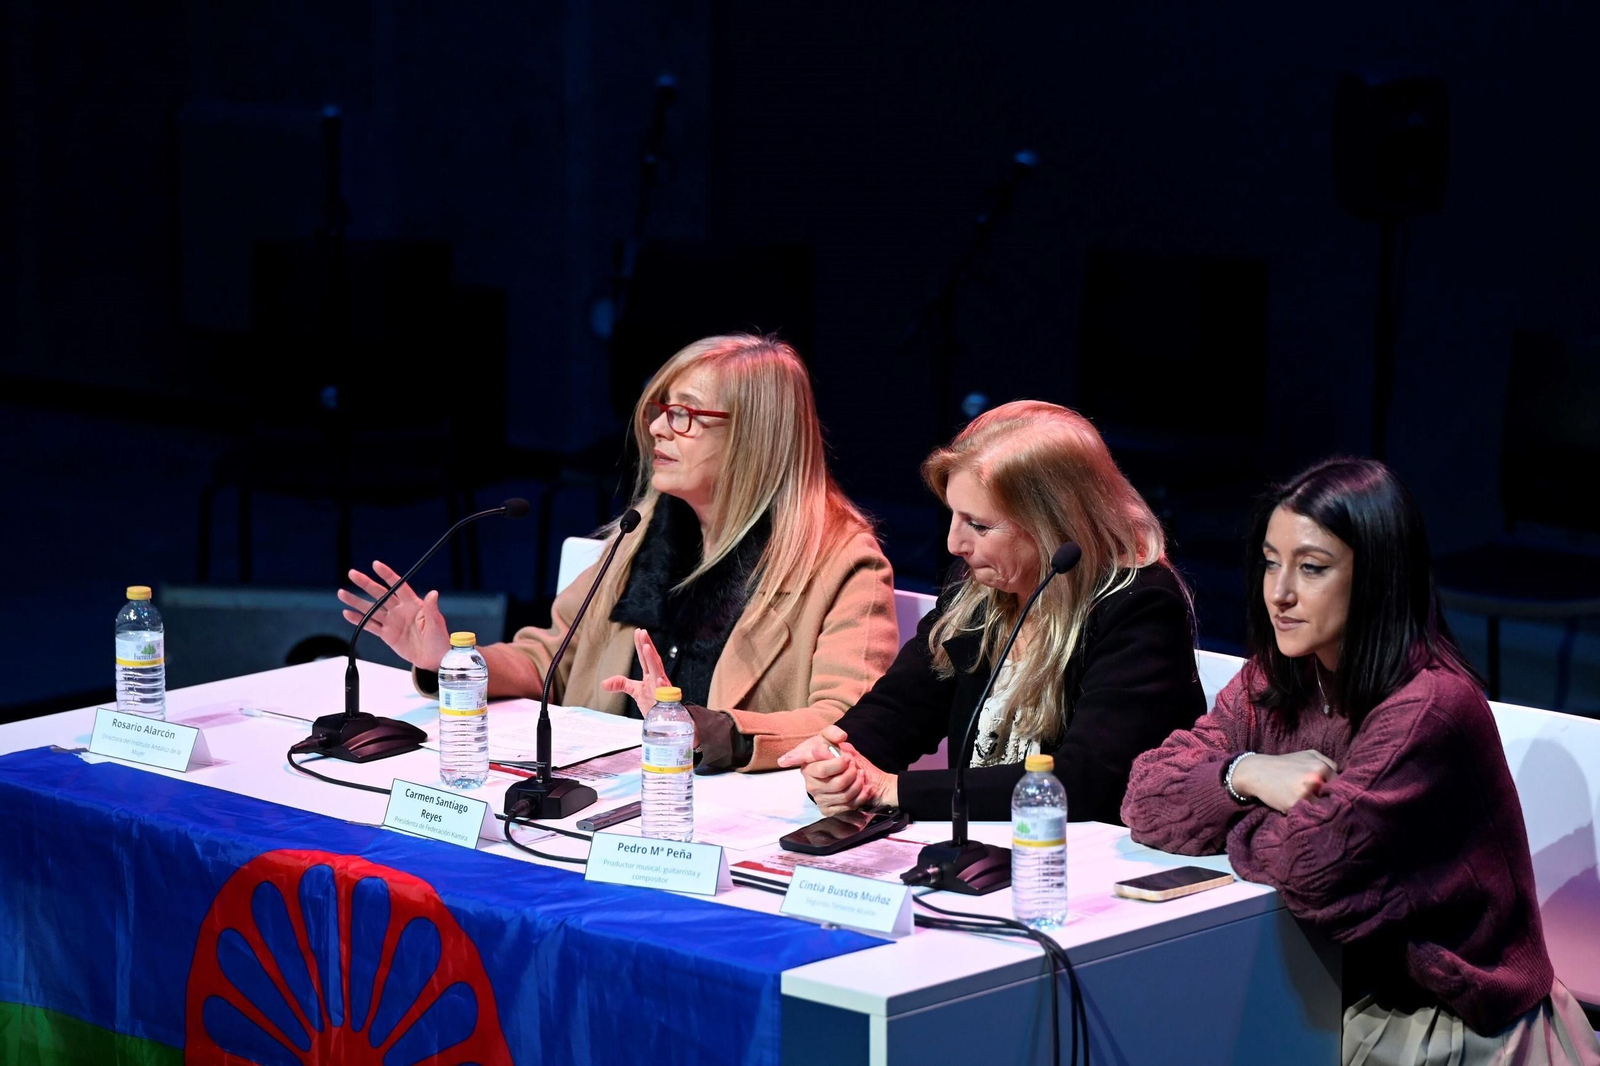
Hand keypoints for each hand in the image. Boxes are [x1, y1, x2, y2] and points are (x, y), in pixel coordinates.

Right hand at [337, 561, 451, 670]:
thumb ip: (432, 609)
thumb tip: (433, 593)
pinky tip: (347, 613)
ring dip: (356, 601)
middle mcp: (400, 610)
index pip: (397, 585)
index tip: (376, 564)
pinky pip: (370, 626)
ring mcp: (392, 621)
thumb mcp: (436, 623)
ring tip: (342, 593)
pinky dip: (358, 620)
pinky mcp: (387, 634)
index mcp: (413, 604)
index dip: (387, 575)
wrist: (434, 658)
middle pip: (380, 594)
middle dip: (366, 583)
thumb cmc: (439, 639)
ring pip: (371, 609)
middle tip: (352, 574)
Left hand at [601, 628, 675, 717]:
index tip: (638, 631)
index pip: (645, 657)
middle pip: (652, 659)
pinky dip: (662, 686)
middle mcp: (657, 678)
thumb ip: (621, 684)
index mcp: (651, 674)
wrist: (665, 718)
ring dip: (653, 660)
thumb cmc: (653, 702)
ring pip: (659, 671)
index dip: (641, 644)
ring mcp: (662, 688)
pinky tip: (659, 679)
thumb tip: (604, 683)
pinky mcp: (666, 700)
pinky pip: (665, 692)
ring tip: (647, 647)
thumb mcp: (635, 691)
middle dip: (647, 645)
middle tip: (642, 632)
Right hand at [778, 725, 898, 815]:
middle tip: (855, 765)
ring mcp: (818, 798)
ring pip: (844, 795)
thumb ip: (833, 733)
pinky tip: (864, 788)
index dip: (836, 765)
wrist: (842, 770)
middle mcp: (809, 784)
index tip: (848, 759)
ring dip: (858, 784)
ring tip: (860, 774)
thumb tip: (840, 737)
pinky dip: (860, 796)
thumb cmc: (833, 751)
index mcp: (807, 766)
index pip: (821, 768)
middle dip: (851, 773)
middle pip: (836, 783)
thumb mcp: (831, 737)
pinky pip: (847, 806)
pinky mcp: (827, 810)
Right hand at [1230, 750, 1338, 812]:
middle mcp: (1315, 779)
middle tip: (1324, 803)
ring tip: (1313, 807)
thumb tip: (1342, 778)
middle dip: (1329, 800)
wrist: (1256, 772)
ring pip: (1323, 808)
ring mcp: (1305, 793)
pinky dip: (1307, 813)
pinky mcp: (1294, 805)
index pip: (1340, 785)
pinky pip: (1308, 813)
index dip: (1335, 790)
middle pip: (1334, 798)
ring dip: (1320, 809)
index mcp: (1321, 767)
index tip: (1330, 794)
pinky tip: (1300, 808)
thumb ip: (1327, 762)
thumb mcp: (1308, 754)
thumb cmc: (1284, 764)